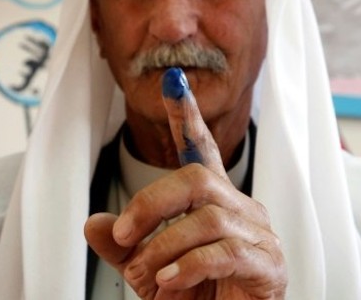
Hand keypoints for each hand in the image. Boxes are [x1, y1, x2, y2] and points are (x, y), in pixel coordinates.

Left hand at [85, 68, 286, 299]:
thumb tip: (93, 223)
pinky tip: (170, 282)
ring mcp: (258, 235)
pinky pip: (224, 252)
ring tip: (149, 277)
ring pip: (206, 218)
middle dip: (151, 203)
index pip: (202, 150)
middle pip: (196, 178)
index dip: (187, 117)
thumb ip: (124, 247)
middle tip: (124, 236)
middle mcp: (240, 210)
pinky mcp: (268, 265)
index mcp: (214, 203)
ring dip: (164, 248)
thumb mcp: (150, 270)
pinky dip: (189, 266)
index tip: (173, 83)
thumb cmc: (198, 298)